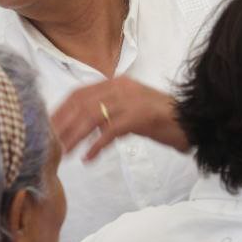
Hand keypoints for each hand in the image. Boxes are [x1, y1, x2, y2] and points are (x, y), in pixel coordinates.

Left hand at [51, 77, 189, 161]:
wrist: (195, 120)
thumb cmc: (163, 119)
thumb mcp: (131, 111)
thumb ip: (109, 114)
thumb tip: (85, 127)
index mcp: (116, 84)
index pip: (79, 94)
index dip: (60, 110)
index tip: (47, 127)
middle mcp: (121, 87)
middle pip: (81, 104)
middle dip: (62, 124)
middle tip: (48, 142)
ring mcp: (131, 100)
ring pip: (92, 116)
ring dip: (74, 136)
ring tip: (63, 153)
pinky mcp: (141, 116)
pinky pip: (111, 130)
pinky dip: (97, 145)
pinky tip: (88, 158)